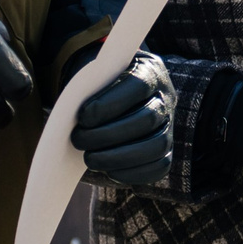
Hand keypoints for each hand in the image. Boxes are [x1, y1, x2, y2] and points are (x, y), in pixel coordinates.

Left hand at [73, 51, 175, 186]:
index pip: (139, 86)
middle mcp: (165, 98)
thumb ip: (91, 88)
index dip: (111, 103)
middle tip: (79, 140)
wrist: (112, 93)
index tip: (83, 117)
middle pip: (148, 118)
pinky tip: (109, 171)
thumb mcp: (95, 75)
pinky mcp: (166, 150)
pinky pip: (160, 166)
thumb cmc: (99, 84)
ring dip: (120, 157)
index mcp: (150, 71)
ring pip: (157, 145)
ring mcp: (169, 125)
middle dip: (109, 134)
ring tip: (90, 159)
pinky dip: (134, 172)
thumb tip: (74, 115)